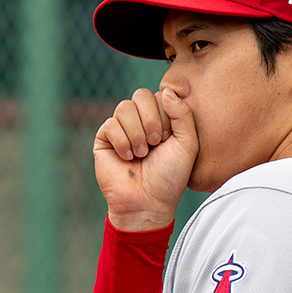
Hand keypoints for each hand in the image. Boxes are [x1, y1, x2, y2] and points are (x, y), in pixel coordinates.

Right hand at [93, 87, 198, 230]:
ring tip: (142, 154)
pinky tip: (128, 158)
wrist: (148, 202)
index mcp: (161, 119)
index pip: (159, 95)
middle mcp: (140, 121)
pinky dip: (122, 142)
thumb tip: (166, 90)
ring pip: (124, 107)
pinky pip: (110, 124)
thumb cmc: (170, 177)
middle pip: (140, 95)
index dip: (165, 115)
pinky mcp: (104, 139)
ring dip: (136, 133)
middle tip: (155, 143)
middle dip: (150, 120)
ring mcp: (121, 129)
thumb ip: (182, 113)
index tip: (168, 139)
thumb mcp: (187, 144)